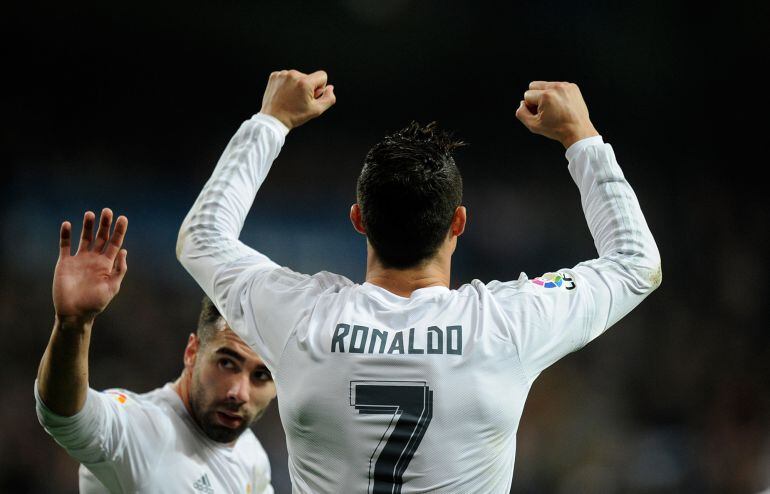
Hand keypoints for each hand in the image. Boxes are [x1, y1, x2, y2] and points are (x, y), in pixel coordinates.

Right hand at [53, 209, 127, 324]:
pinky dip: (66, 235)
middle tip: (107, 211)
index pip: (115, 243)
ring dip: (87, 226)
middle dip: (104, 224)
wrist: (74, 313)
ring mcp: (79, 260)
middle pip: (101, 237)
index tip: (123, 218)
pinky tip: (68, 224)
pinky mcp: (65, 263)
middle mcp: (94, 259)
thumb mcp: (112, 286)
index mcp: (107, 264)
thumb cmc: (96, 303)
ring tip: (90, 214)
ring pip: (84, 238)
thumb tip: (124, 250)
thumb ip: (119, 269)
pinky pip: (65, 246)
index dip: (119, 231)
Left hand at [260, 69, 335, 129]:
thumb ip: (329, 98)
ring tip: (291, 98)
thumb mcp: (316, 110)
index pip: (322, 76)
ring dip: (297, 85)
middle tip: (300, 100)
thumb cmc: (294, 116)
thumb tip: (330, 88)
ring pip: (298, 76)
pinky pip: (287, 77)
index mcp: (305, 83)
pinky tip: (284, 94)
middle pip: (309, 77)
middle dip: (308, 87)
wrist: (273, 119)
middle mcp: (294, 75)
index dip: (320, 87)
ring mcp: (283, 74)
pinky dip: (287, 84)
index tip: (312, 96)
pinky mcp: (275, 76)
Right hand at [515, 81, 599, 147]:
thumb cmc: (557, 129)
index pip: (527, 95)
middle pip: (534, 85)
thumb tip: (522, 103)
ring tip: (553, 108)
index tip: (539, 114)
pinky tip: (561, 105)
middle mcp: (556, 87)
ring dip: (545, 95)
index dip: (530, 107)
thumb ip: (521, 113)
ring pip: (545, 85)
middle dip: (536, 98)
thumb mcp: (533, 125)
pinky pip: (557, 86)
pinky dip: (556, 95)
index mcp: (546, 95)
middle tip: (544, 110)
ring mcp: (566, 86)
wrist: (578, 131)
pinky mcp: (572, 87)